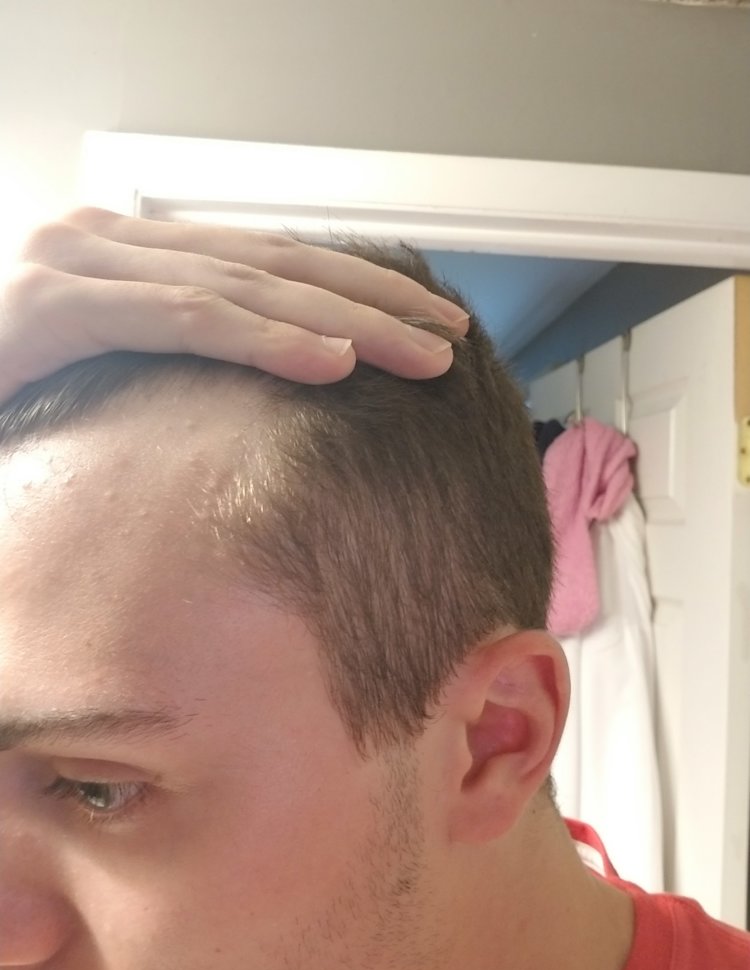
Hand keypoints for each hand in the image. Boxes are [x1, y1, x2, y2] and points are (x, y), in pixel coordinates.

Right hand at [0, 208, 469, 401]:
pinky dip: (263, 339)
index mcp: (137, 257)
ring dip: (343, 322)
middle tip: (450, 341)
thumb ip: (188, 363)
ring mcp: (83, 261)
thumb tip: (286, 380)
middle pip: (274, 265)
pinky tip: (332, 363)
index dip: (358, 291)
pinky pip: (182, 318)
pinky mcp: (57, 302)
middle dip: (371, 303)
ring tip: (421, 357)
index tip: (431, 326)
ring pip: (243, 286)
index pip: (271, 264)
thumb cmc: (23, 404)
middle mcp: (113, 242)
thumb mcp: (121, 377)